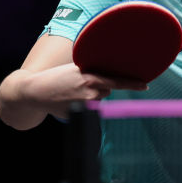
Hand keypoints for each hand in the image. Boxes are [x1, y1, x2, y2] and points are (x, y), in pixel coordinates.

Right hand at [23, 62, 147, 117]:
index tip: (146, 85)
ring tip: (73, 91)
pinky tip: (69, 99)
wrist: (35, 91)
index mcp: (91, 78)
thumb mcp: (76, 69)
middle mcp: (90, 92)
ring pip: (98, 99)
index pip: (117, 81)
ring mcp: (84, 104)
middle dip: (99, 87)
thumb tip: (109, 79)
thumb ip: (93, 73)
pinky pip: (88, 108)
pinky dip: (83, 104)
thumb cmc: (57, 77)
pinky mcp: (78, 113)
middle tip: (81, 83)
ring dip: (91, 95)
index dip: (133, 84)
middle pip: (107, 90)